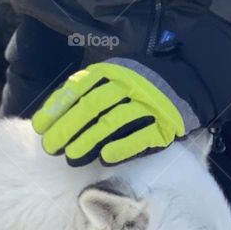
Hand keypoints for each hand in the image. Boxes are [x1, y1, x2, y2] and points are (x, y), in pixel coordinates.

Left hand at [31, 57, 202, 165]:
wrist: (190, 83)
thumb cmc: (141, 84)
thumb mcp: (115, 76)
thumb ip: (88, 90)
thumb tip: (52, 116)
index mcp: (114, 70)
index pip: (79, 88)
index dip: (57, 108)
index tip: (40, 128)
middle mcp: (130, 83)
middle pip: (92, 106)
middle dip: (68, 128)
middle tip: (51, 147)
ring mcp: (149, 104)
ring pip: (113, 122)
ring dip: (89, 140)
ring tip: (71, 157)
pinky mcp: (166, 124)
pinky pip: (141, 137)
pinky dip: (122, 148)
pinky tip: (104, 159)